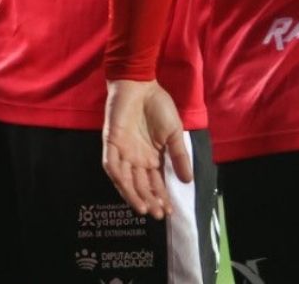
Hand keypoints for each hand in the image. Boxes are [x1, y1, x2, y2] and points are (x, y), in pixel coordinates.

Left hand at [101, 79, 192, 218]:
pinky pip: (111, 162)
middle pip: (140, 185)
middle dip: (148, 200)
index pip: (155, 184)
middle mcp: (135, 158)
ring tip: (143, 208)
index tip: (170, 211)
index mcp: (151, 158)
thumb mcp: (174, 134)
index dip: (161, 197)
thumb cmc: (158, 106)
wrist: (142, 84)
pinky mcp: (111, 141)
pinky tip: (124, 186)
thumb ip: (179, 156)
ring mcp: (122, 151)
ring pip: (124, 179)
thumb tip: (188, 181)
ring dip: (132, 194)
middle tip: (157, 214)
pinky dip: (117, 175)